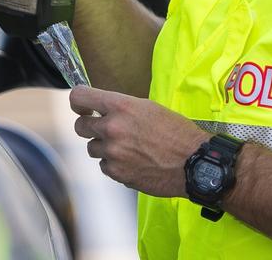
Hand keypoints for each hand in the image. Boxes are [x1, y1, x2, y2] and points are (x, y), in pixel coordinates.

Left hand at [69, 85, 210, 196]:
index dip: (78, 102)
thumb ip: (122, 108)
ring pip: (92, 148)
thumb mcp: (149, 108)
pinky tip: (133, 161)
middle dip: (89, 127)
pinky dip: (114, 164)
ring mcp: (113, 153)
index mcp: (121, 106)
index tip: (81, 107)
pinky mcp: (117, 173)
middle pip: (80, 126)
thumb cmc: (177, 133)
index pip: (80, 97)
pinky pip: (104, 166)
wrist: (194, 163)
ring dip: (104, 147)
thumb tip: (104, 110)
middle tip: (104, 129)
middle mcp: (112, 128)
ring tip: (127, 147)